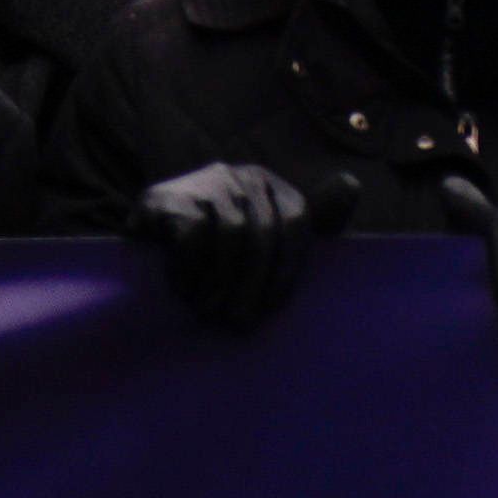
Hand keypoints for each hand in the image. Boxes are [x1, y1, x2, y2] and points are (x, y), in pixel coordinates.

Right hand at [128, 162, 339, 335]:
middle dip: (253, 285)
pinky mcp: (165, 197)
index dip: (290, 266)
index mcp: (271, 184)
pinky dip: (190, 270)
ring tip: (209, 310)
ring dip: (219, 283)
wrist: (145, 242)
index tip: (275, 306)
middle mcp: (242, 175)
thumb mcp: (263, 233)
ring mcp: (204, 182)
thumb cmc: (216, 247)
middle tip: (240, 322)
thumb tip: (352, 186)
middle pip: (263, 232)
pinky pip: (191, 237)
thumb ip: (310, 217)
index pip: (297, 219)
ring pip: (229, 237)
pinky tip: (184, 290)